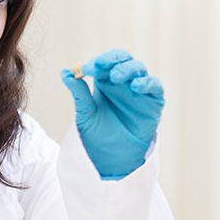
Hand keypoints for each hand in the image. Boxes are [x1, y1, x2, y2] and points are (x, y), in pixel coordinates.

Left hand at [61, 49, 164, 179]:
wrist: (113, 159)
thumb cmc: (98, 135)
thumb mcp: (85, 114)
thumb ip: (79, 93)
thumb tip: (65, 72)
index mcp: (106, 82)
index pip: (105, 63)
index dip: (97, 62)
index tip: (85, 69)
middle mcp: (123, 83)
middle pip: (123, 60)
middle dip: (113, 59)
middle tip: (101, 66)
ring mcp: (139, 90)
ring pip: (138, 69)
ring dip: (127, 69)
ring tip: (116, 77)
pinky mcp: (153, 102)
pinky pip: (154, 86)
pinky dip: (146, 83)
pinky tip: (136, 86)